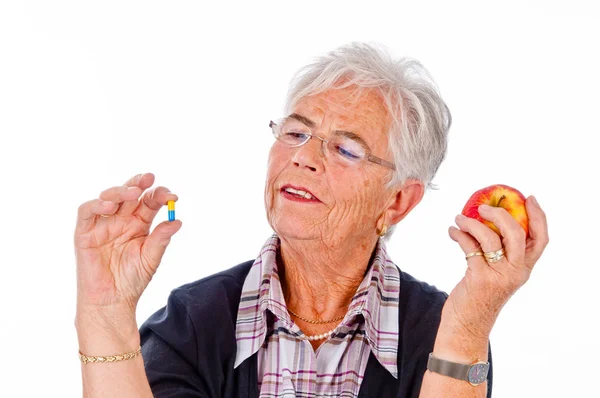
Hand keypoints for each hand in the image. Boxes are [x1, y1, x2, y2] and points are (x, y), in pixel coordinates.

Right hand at [74, 173, 180, 316]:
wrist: (112, 301)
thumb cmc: (132, 280)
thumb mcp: (151, 258)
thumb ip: (161, 238)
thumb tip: (177, 220)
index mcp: (139, 223)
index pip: (149, 201)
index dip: (159, 195)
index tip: (172, 197)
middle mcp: (121, 220)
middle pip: (129, 194)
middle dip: (139, 184)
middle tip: (149, 179)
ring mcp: (102, 225)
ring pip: (108, 197)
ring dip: (119, 191)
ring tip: (132, 193)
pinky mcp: (84, 233)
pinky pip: (86, 212)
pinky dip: (96, 205)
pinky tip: (109, 206)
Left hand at [444, 196, 548, 339]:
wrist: (467, 325)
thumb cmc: (479, 296)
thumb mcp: (497, 275)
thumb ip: (499, 254)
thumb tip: (486, 220)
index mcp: (523, 269)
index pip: (541, 240)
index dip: (538, 217)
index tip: (528, 198)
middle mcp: (515, 272)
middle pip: (517, 234)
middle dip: (502, 214)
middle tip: (484, 206)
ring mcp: (498, 276)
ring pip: (490, 238)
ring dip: (471, 223)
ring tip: (459, 218)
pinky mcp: (478, 278)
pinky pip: (469, 247)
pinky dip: (459, 234)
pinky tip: (452, 231)